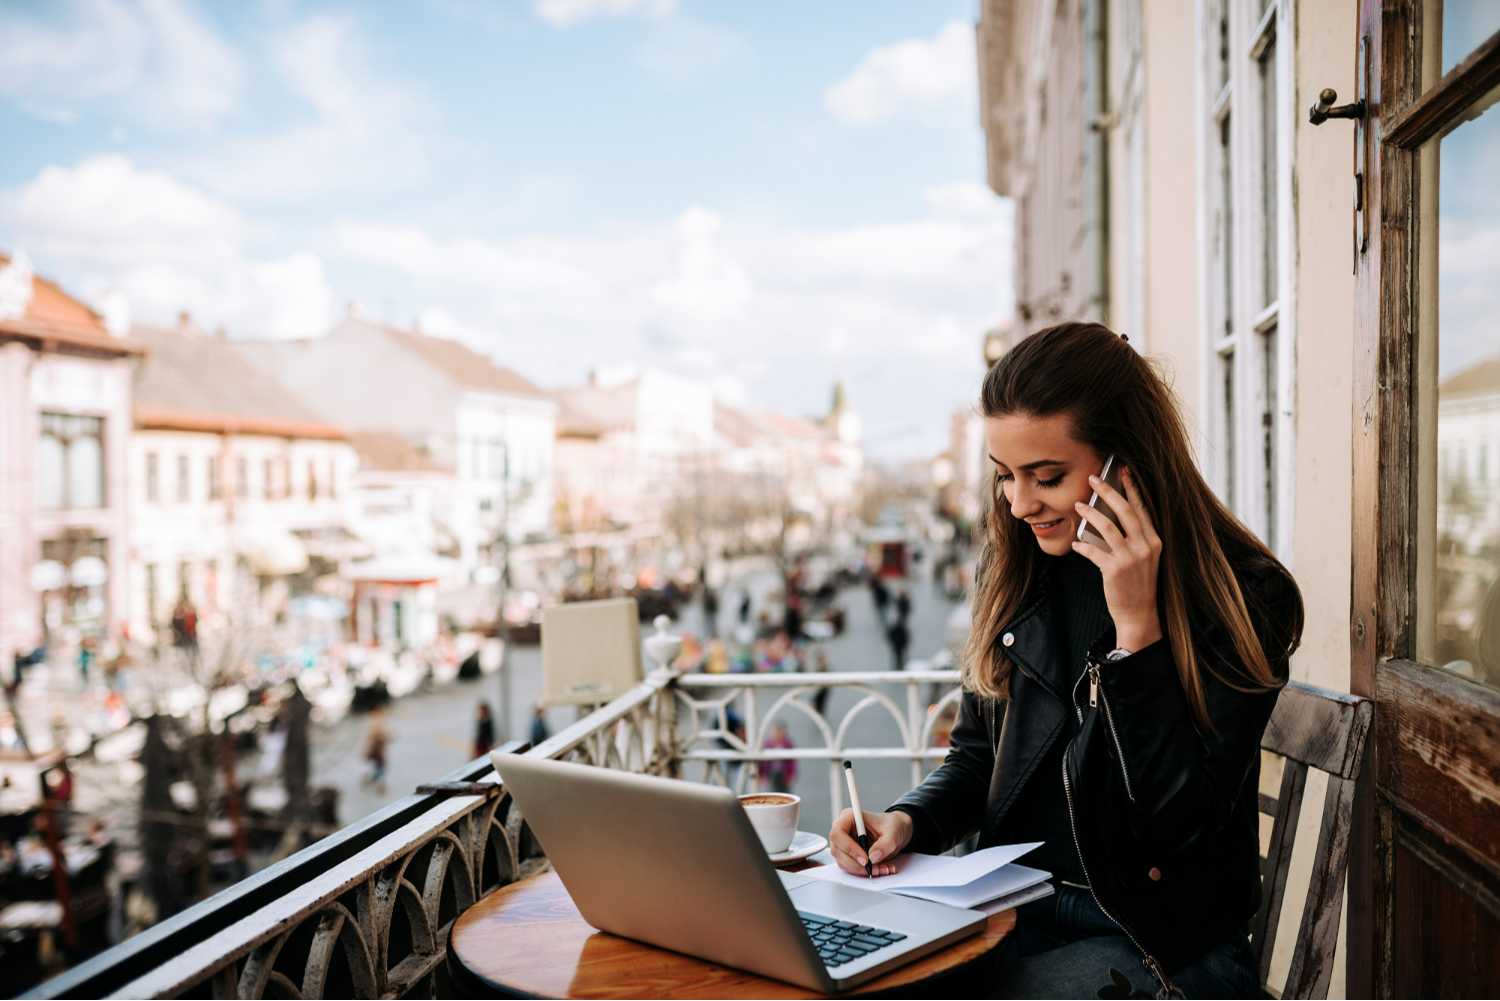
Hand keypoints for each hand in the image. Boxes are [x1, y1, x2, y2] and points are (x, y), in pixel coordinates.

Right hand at [830, 808, 911, 876]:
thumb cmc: (891, 826)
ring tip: (880, 869)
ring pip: (843, 862)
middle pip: (837, 850)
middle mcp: (842, 831)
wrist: (894, 832)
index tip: (865, 859)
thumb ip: (885, 844)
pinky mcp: (848, 856)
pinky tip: (878, 869)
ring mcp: (843, 845)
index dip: (849, 848)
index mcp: (849, 817)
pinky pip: (850, 868)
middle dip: (855, 864)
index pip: (838, 833)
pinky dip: (863, 872)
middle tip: (873, 869)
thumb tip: (873, 857)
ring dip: (860, 870)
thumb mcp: (893, 832)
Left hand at [1071, 466, 1162, 650]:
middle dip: (1107, 491)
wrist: (1139, 614)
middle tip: (1093, 478)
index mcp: (1154, 540)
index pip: (1141, 508)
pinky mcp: (1115, 570)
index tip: (1122, 471)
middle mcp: (1145, 546)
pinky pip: (1093, 550)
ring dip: (1090, 513)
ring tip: (1078, 505)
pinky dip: (1082, 545)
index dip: (1131, 488)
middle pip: (1125, 511)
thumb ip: (1132, 538)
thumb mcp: (1143, 558)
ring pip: (1107, 526)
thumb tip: (1109, 516)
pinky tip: (1076, 543)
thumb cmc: (1138, 584)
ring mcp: (1130, 558)